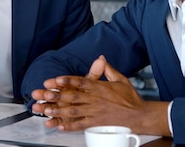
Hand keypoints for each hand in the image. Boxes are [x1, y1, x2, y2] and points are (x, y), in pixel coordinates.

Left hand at [30, 55, 170, 135]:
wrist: (141, 115)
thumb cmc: (130, 98)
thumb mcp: (120, 79)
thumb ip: (108, 69)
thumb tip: (101, 58)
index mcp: (99, 88)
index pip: (81, 82)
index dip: (67, 80)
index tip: (55, 79)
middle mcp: (96, 100)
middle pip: (73, 97)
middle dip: (57, 95)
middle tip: (44, 94)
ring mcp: (95, 112)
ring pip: (74, 111)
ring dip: (59, 110)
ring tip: (46, 110)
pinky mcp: (97, 124)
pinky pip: (81, 125)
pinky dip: (70, 126)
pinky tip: (60, 126)